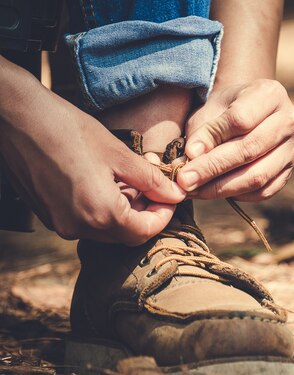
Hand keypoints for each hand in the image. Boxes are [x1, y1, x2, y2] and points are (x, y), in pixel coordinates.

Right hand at [0, 58, 185, 244]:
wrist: (17, 118)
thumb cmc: (68, 130)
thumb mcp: (118, 154)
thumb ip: (150, 180)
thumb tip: (175, 195)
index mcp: (100, 213)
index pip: (144, 232)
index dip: (163, 216)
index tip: (171, 198)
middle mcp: (79, 227)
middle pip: (126, 235)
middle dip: (145, 215)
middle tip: (154, 190)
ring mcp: (61, 224)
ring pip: (106, 231)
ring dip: (125, 213)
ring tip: (130, 183)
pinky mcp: (49, 215)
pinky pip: (86, 222)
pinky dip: (103, 210)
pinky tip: (107, 184)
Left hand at [177, 79, 293, 201]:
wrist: (248, 114)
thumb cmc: (226, 109)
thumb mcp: (211, 110)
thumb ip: (202, 131)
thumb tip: (192, 157)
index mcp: (271, 94)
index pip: (240, 120)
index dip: (212, 139)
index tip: (187, 154)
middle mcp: (289, 121)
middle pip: (250, 150)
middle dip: (212, 168)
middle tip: (184, 181)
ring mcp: (292, 149)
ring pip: (257, 176)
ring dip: (221, 188)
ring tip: (194, 189)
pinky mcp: (288, 172)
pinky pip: (263, 191)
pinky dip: (237, 195)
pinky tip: (215, 191)